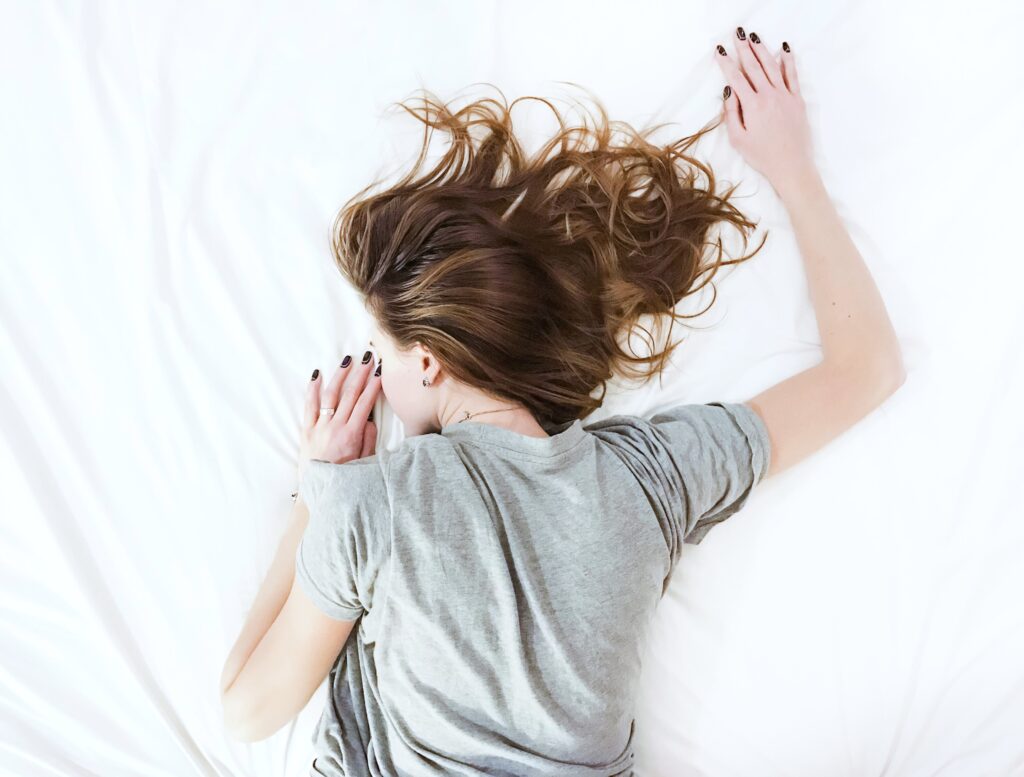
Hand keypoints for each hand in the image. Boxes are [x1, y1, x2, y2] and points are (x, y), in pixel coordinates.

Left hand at [298, 351, 381, 483]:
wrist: (319, 492)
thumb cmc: (345, 479)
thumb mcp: (365, 462)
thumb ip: (368, 439)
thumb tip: (370, 420)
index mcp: (352, 435)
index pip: (365, 403)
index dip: (373, 385)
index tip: (380, 371)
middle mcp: (335, 427)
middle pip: (350, 394)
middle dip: (360, 374)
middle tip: (367, 358)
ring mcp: (319, 427)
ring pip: (330, 395)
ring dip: (339, 376)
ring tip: (347, 361)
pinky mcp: (306, 430)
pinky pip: (309, 406)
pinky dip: (312, 389)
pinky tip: (317, 375)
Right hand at [714, 30, 816, 196]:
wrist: (792, 166)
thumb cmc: (762, 156)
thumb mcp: (738, 139)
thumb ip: (731, 114)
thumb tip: (728, 92)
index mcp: (752, 106)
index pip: (736, 78)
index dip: (726, 63)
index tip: (720, 50)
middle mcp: (769, 95)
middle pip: (754, 66)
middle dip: (744, 49)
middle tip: (737, 34)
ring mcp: (785, 96)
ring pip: (772, 66)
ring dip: (762, 50)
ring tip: (754, 37)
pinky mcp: (797, 100)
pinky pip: (792, 75)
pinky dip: (788, 61)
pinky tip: (784, 49)